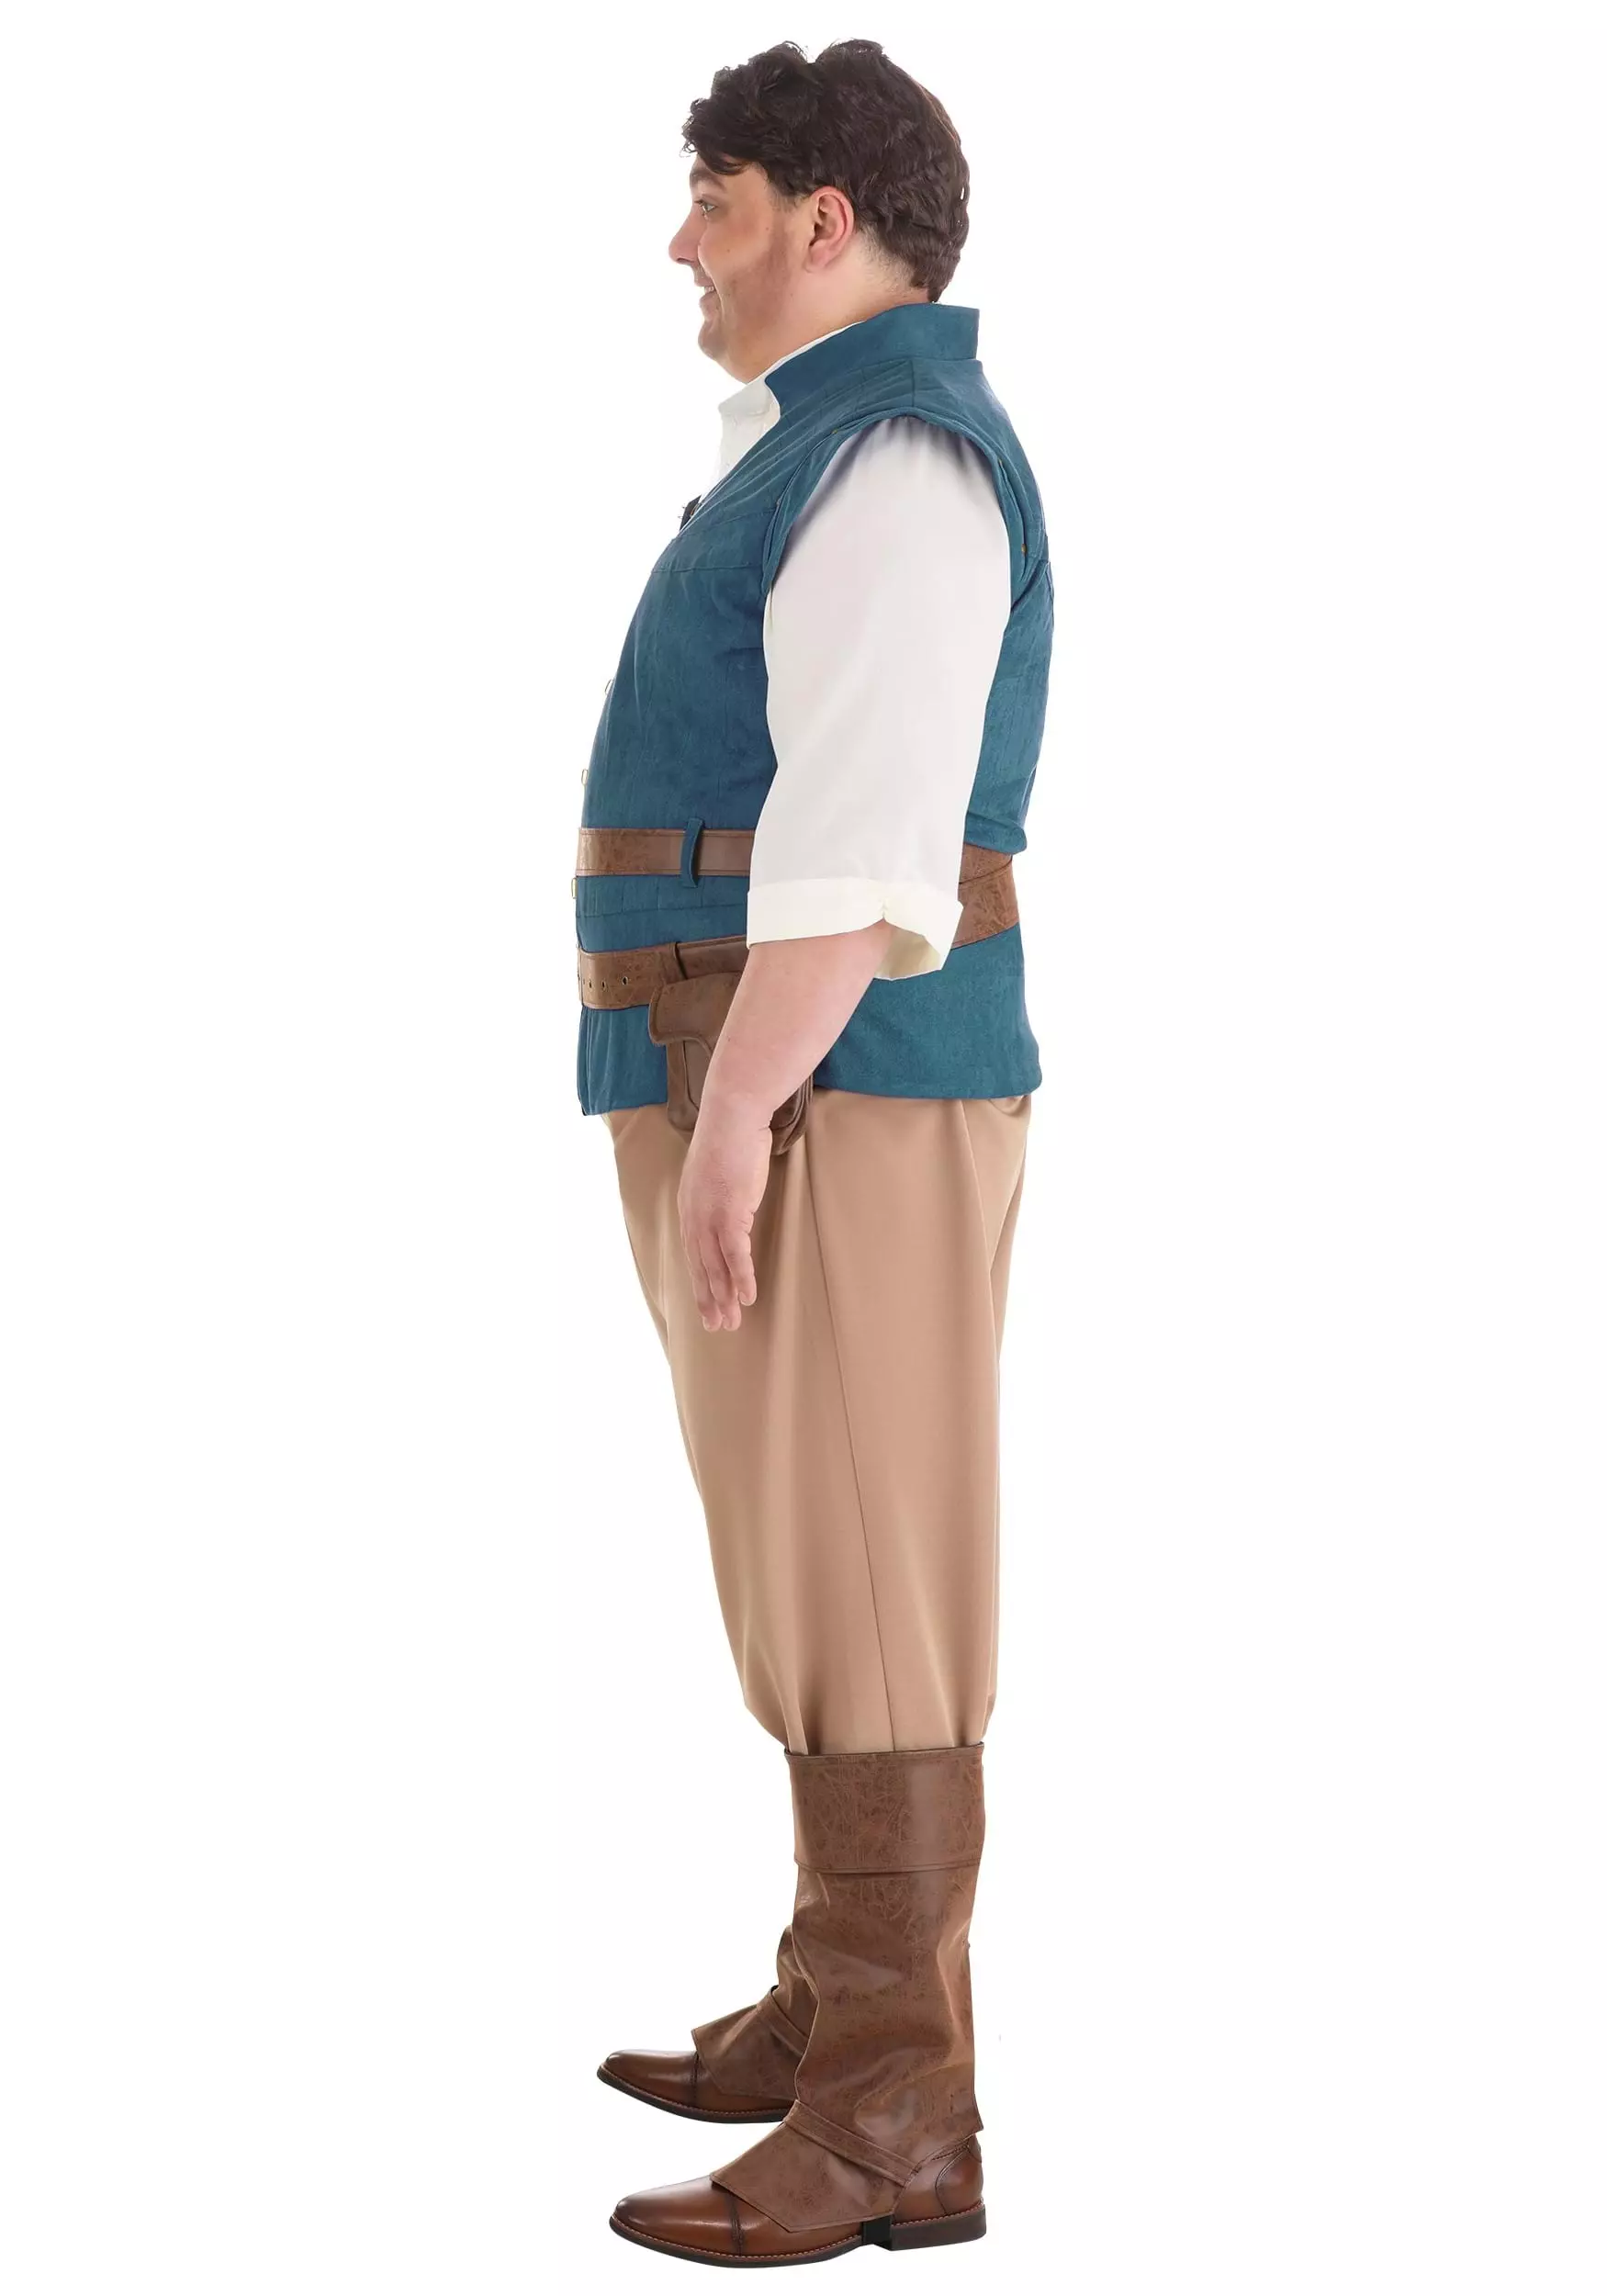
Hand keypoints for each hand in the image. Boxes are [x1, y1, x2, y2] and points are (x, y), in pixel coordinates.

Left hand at [677, 1092, 773, 1330]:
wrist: (732, 1115)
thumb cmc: (731, 1137)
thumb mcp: (718, 1170)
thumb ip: (720, 1191)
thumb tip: (730, 1198)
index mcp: (690, 1207)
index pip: (693, 1254)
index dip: (700, 1282)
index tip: (707, 1304)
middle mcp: (694, 1216)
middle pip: (701, 1267)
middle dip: (709, 1299)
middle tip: (717, 1326)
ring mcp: (710, 1217)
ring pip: (715, 1267)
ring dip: (724, 1297)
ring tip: (732, 1321)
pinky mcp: (730, 1212)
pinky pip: (735, 1254)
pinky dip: (741, 1278)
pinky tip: (748, 1297)